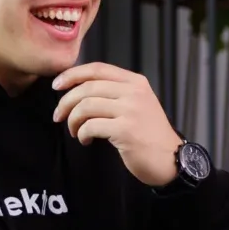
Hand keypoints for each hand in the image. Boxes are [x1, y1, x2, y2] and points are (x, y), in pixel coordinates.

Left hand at [50, 62, 181, 185]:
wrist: (172, 160)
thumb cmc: (150, 135)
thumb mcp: (138, 104)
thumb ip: (116, 93)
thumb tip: (79, 89)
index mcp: (136, 82)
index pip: (97, 69)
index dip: (72, 75)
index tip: (57, 85)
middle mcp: (134, 92)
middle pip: (88, 87)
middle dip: (66, 102)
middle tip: (58, 116)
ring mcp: (131, 110)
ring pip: (86, 106)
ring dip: (73, 120)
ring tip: (75, 131)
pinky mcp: (125, 130)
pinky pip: (91, 126)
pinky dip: (82, 134)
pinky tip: (86, 140)